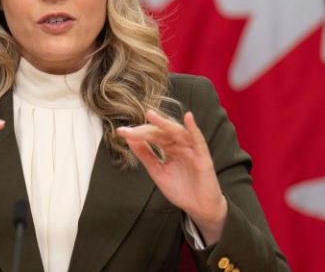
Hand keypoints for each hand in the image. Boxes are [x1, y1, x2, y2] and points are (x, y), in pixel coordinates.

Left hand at [117, 110, 226, 244]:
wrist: (199, 207)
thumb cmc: (181, 189)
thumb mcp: (158, 171)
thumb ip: (145, 155)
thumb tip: (130, 139)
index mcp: (169, 148)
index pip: (152, 135)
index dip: (137, 134)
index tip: (121, 132)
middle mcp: (180, 145)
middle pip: (161, 132)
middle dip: (145, 129)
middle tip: (128, 129)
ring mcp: (191, 149)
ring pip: (177, 132)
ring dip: (164, 123)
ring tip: (151, 115)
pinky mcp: (203, 156)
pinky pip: (199, 140)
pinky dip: (194, 128)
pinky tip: (188, 118)